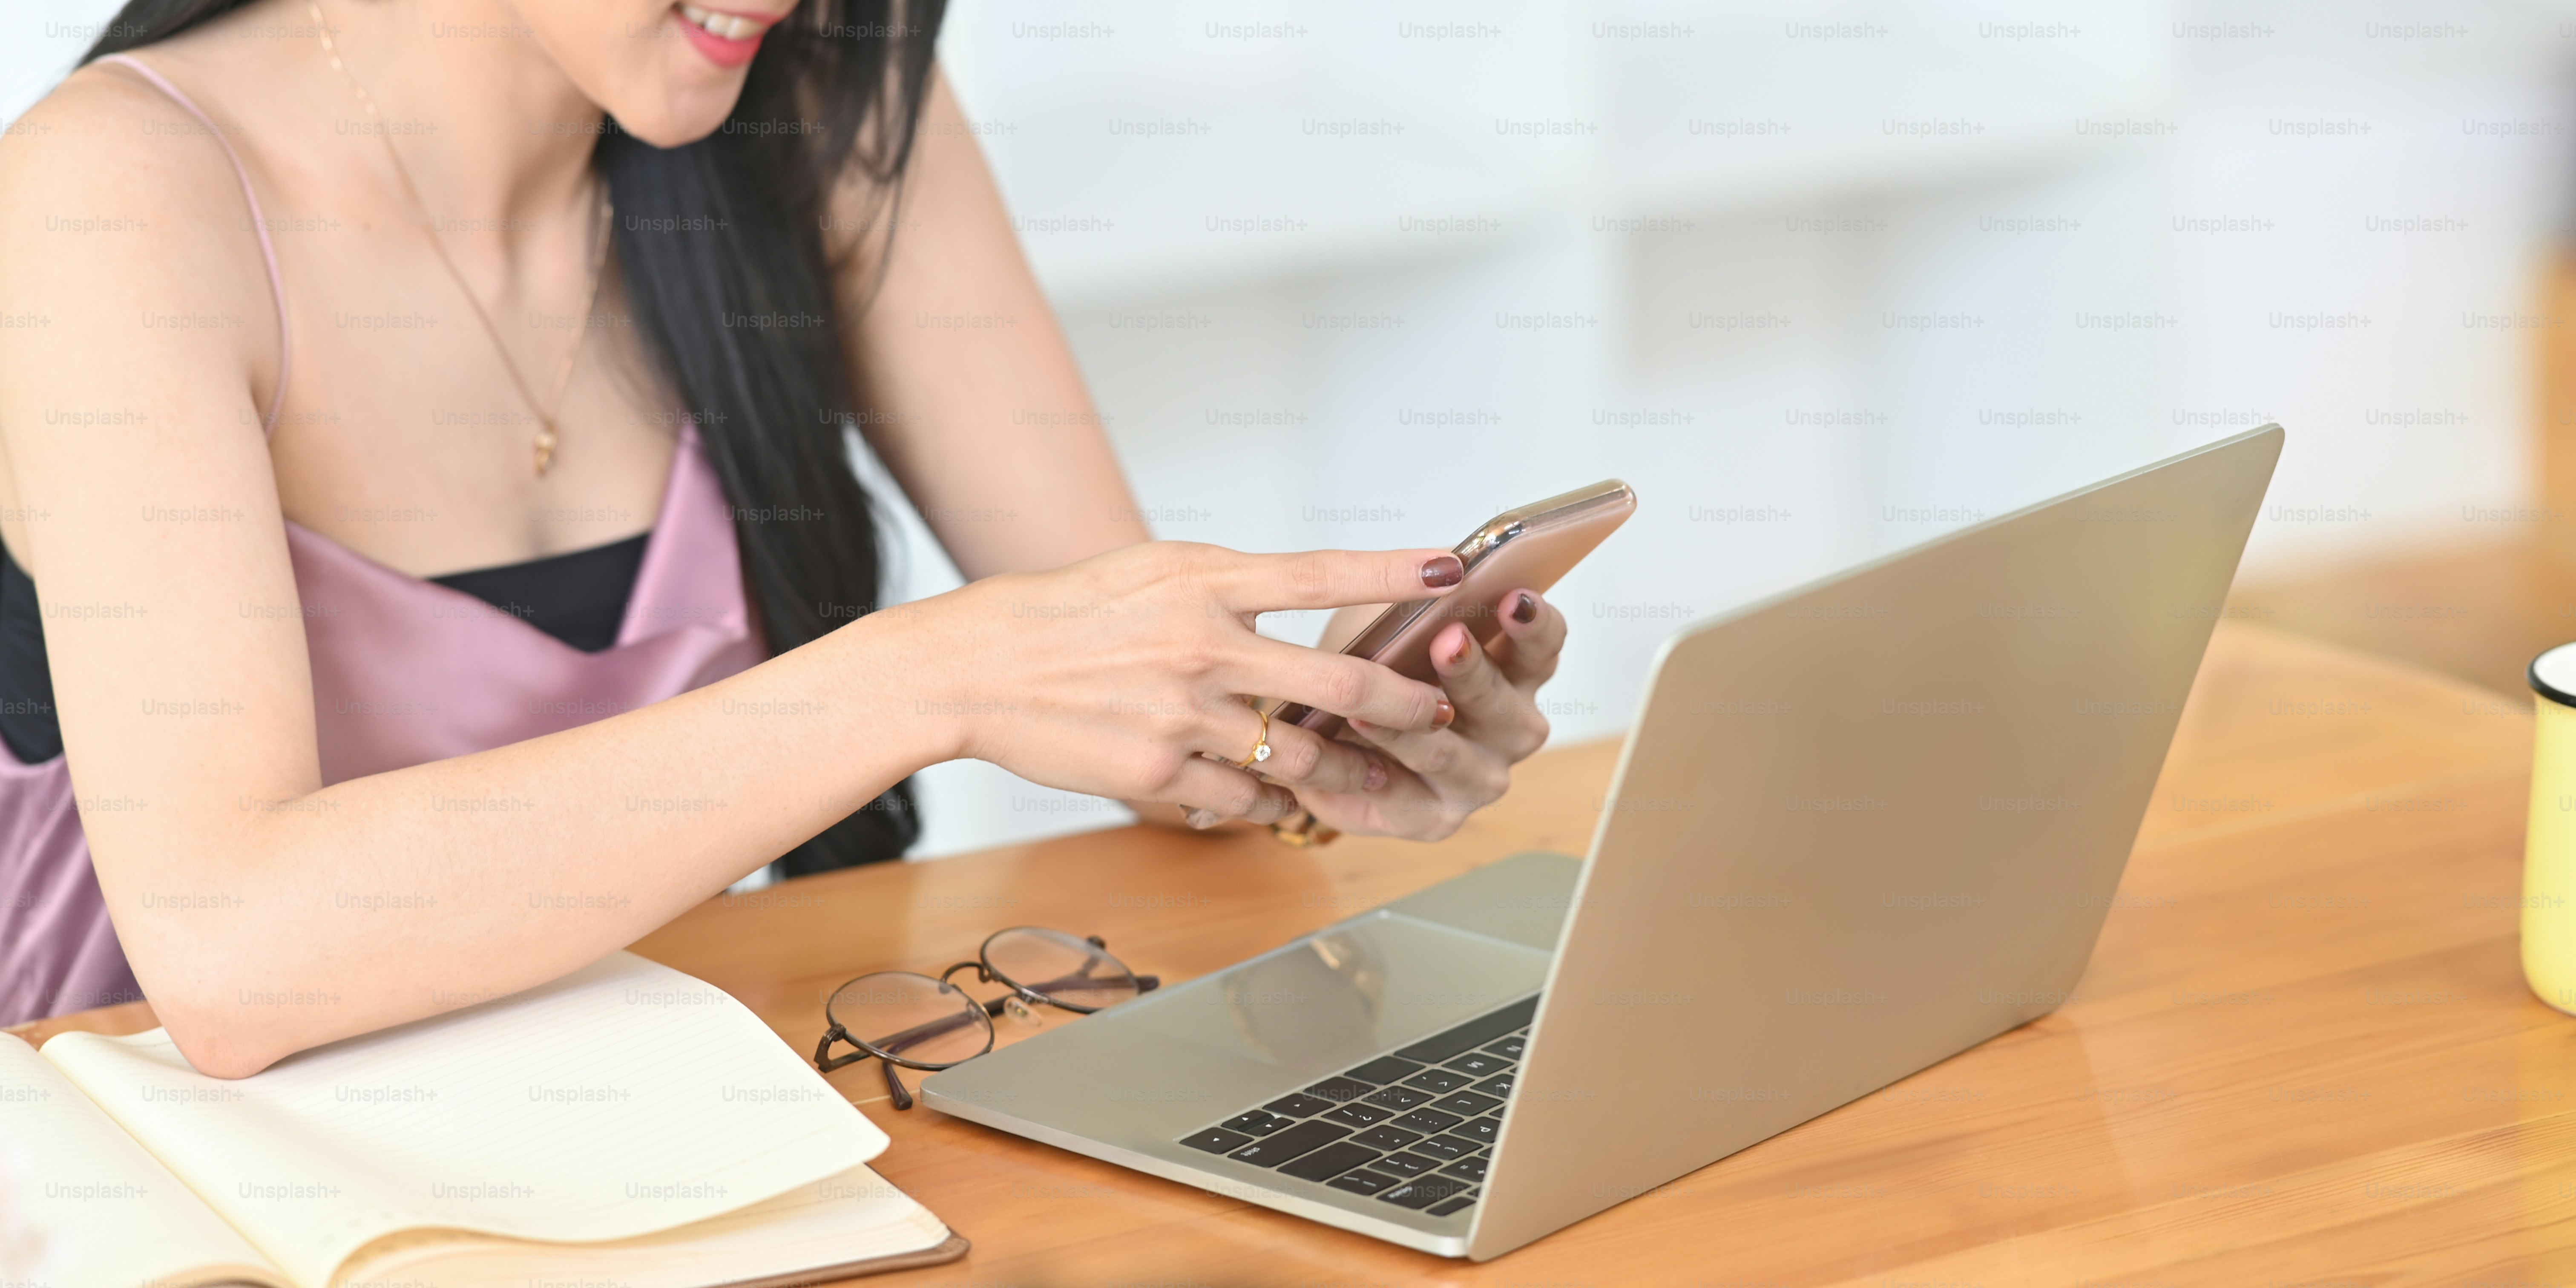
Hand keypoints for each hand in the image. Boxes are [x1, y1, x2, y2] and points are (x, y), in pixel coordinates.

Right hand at [911, 542, 1463, 825]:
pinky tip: (1279, 798)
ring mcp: (1183, 714)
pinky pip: (1243, 797)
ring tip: (1367, 777)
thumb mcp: (1150, 571)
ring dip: (1343, 771)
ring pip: (1299, 754)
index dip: (1391, 573)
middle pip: (1338, 682)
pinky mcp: (1159, 772)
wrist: (977, 668)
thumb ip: (1225, 587)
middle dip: (1403, 704)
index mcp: (1202, 580)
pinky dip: (1269, 801)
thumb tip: (1288, 595)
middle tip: (1437, 714)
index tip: (1451, 570)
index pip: (1318, 572)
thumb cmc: (1064, 614)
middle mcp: (1202, 645)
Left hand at [1288, 589, 1564, 840]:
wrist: (1328, 727)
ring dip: (1410, 731)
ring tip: (1368, 709)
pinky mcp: (1431, 819)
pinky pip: (1398, 797)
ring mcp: (1476, 779)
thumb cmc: (1378, 659)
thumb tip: (1431, 572)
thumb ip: (1420, 601)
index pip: (1543, 645)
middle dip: (1472, 673)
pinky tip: (1341, 751)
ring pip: (1449, 757)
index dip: (1534, 623)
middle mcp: (1510, 730)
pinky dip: (1366, 772)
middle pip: (1504, 706)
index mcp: (1516, 673)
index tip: (1514, 595)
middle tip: (1447, 641)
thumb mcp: (1395, 618)